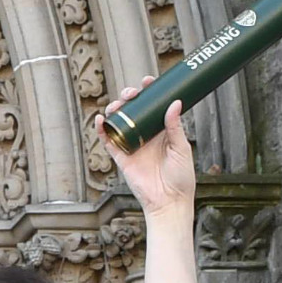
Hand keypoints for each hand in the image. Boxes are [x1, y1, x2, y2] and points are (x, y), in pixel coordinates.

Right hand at [101, 87, 195, 222]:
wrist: (169, 201)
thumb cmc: (181, 177)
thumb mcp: (181, 148)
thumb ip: (175, 126)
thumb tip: (174, 103)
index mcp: (161, 130)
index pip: (151, 105)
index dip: (148, 91)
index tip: (147, 81)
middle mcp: (144, 134)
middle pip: (131, 109)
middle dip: (128, 96)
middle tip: (131, 93)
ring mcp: (131, 144)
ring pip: (118, 121)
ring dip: (114, 109)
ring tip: (116, 105)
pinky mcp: (121, 157)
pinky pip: (107, 141)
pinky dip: (101, 129)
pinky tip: (100, 119)